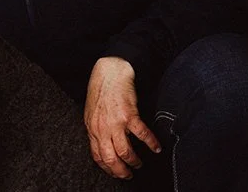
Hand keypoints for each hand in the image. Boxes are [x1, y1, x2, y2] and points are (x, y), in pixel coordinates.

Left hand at [84, 57, 160, 178]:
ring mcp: (115, 122)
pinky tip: (156, 148)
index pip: (98, 155)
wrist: (109, 72)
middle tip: (128, 175)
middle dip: (120, 171)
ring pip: (124, 151)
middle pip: (110, 158)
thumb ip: (96, 129)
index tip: (114, 172)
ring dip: (133, 161)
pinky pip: (141, 135)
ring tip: (139, 163)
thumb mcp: (92, 112)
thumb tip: (102, 143)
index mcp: (92, 128)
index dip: (107, 168)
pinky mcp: (129, 115)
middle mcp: (102, 128)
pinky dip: (151, 143)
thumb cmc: (100, 90)